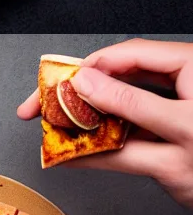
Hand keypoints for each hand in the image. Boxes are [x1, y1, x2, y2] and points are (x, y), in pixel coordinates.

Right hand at [17, 39, 192, 208]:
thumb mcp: (183, 126)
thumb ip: (131, 102)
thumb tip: (85, 82)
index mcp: (191, 69)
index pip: (125, 56)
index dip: (84, 68)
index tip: (53, 84)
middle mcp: (181, 92)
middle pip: (115, 85)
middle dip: (74, 98)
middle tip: (37, 109)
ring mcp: (175, 124)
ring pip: (117, 118)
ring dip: (81, 128)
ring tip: (49, 135)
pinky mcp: (171, 154)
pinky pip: (126, 148)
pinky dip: (97, 154)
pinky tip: (72, 158)